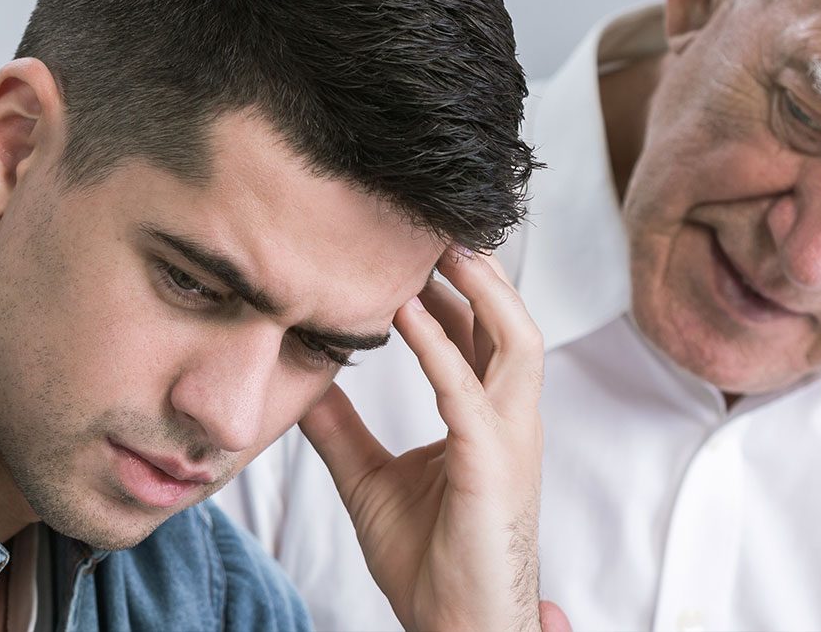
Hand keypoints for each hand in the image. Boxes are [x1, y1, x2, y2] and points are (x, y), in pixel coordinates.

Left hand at [300, 248, 550, 630]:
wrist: (456, 623)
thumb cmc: (431, 557)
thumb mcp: (369, 478)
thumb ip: (342, 428)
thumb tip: (305, 383)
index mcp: (488, 418)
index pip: (480, 335)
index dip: (453, 289)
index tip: (409, 251)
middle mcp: (510, 417)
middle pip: (508, 322)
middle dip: (477, 271)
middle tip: (429, 227)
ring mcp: (510, 437)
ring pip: (515, 340)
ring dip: (479, 291)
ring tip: (437, 249)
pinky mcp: (494, 461)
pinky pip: (469, 390)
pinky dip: (440, 348)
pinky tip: (405, 314)